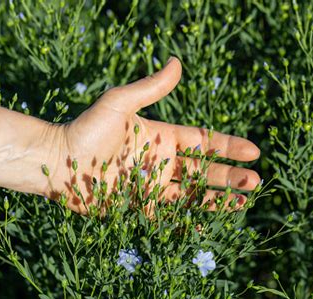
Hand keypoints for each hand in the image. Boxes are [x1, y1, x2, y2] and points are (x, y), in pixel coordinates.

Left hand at [45, 57, 260, 217]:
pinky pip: (168, 214)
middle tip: (255, 182)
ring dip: (216, 198)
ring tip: (242, 204)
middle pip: (203, 170)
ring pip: (191, 194)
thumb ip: (150, 88)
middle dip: (229, 176)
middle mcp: (161, 162)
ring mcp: (151, 185)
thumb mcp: (120, 103)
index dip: (227, 146)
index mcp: (162, 137)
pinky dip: (188, 219)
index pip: (202, 142)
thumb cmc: (87, 129)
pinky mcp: (138, 205)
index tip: (253, 150)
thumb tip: (177, 62)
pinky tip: (208, 223)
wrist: (57, 160)